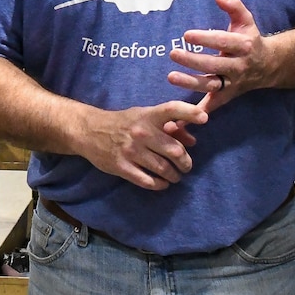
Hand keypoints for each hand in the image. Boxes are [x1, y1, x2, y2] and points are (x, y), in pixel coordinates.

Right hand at [74, 99, 209, 189]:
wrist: (90, 131)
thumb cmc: (124, 122)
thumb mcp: (145, 117)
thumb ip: (169, 127)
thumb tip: (192, 141)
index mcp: (148, 116)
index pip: (172, 109)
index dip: (189, 112)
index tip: (204, 119)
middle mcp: (141, 132)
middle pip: (174, 150)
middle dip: (185, 162)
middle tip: (186, 167)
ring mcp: (131, 151)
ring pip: (163, 168)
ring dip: (174, 175)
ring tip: (176, 176)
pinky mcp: (122, 167)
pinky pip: (148, 181)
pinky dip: (160, 184)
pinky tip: (163, 183)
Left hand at [168, 0, 272, 110]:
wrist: (268, 66)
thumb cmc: (250, 39)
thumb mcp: (246, 20)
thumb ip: (234, 6)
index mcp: (243, 45)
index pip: (223, 42)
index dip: (206, 39)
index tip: (187, 35)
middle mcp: (238, 66)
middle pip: (214, 65)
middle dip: (193, 61)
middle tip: (173, 53)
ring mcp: (232, 83)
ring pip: (211, 85)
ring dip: (191, 83)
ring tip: (171, 76)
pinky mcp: (227, 96)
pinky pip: (212, 105)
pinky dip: (197, 112)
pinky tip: (180, 117)